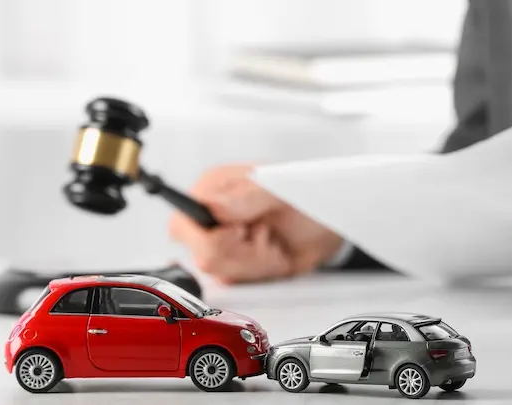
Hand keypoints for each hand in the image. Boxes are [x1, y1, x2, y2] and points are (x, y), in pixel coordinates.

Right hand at [168, 164, 343, 283]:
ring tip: (274, 242)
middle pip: (205, 256)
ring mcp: (222, 243)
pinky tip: (274, 256)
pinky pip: (238, 285)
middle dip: (245, 252)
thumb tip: (212, 204)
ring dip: (258, 263)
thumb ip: (247, 195)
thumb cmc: (306, 197)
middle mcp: (211, 218)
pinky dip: (263, 273)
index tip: (243, 230)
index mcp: (212, 190)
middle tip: (266, 234)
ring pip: (221, 274)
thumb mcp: (281, 189)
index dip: (213, 236)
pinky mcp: (235, 265)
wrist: (327, 224)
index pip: (184, 223)